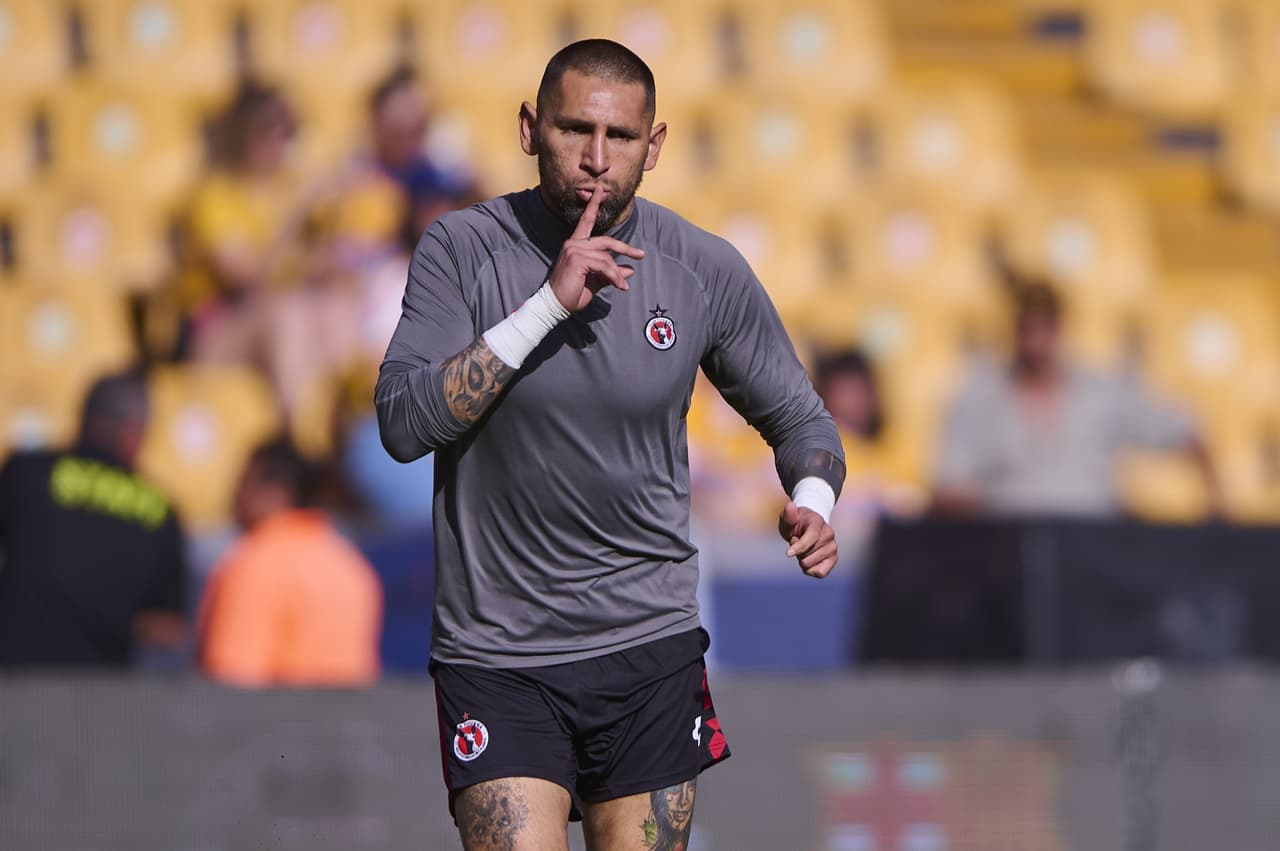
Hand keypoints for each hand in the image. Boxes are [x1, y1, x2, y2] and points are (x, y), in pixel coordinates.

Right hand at [548, 184, 644, 312]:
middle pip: (606, 240)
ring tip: (622, 285)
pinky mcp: (576, 259)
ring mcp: (574, 249)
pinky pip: (604, 265)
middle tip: (640, 255)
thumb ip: (611, 272)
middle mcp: (573, 243)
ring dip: (617, 272)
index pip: (586, 221)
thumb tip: (630, 269)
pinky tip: (619, 286)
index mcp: (575, 244)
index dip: (593, 205)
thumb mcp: (596, 280)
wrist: (556, 304)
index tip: (601, 190)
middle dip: (625, 248)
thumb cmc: (573, 292)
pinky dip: (614, 276)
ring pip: (606, 257)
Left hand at [778, 501, 837, 577]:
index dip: (799, 547)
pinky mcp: (834, 558)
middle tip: (798, 542)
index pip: (811, 537)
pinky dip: (810, 571)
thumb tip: (790, 506)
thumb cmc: (795, 524)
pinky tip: (809, 561)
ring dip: (802, 561)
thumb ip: (788, 516)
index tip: (788, 553)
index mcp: (818, 522)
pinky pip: (820, 573)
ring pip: (811, 564)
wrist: (807, 528)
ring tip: (804, 550)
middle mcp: (829, 534)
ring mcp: (833, 547)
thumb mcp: (787, 520)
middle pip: (807, 554)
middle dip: (797, 552)